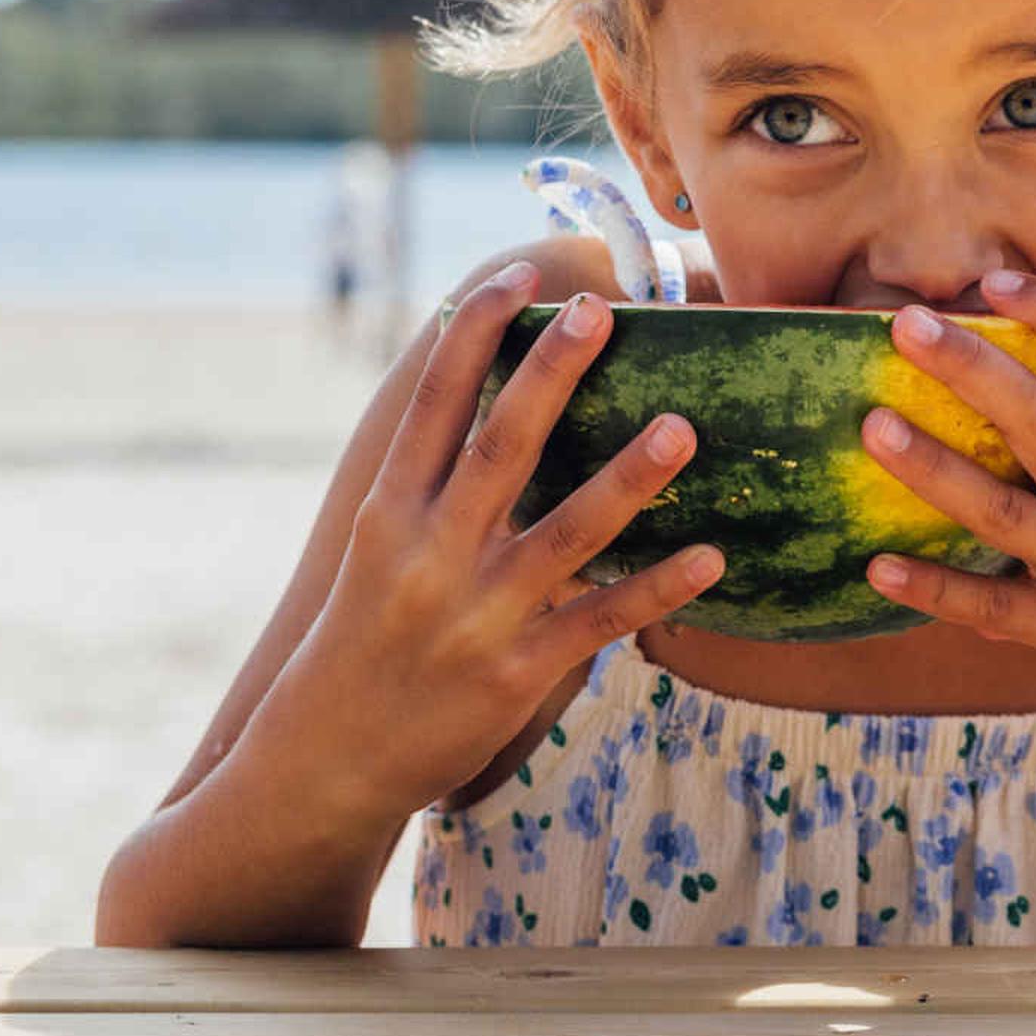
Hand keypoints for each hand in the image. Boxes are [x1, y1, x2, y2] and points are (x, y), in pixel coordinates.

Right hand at [278, 264, 725, 815]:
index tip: (516, 275)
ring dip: (629, 477)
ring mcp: (475, 615)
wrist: (323, 761)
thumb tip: (495, 409)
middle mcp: (429, 554)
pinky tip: (712, 558)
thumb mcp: (376, 555)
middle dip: (551, 373)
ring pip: (567, 532)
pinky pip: (600, 622)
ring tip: (683, 427)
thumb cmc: (361, 642)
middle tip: (600, 310)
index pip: (434, 406)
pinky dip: (657, 590)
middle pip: (502, 446)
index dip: (473, 335)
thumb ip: (429, 489)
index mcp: (388, 513)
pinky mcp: (515, 673)